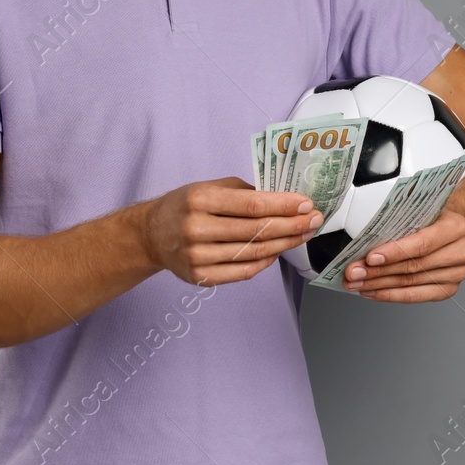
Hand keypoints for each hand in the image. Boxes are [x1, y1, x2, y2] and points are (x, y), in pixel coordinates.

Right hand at [141, 177, 322, 286]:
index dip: (284, 205)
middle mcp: (197, 228)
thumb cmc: (185, 206)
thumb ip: (244, 191)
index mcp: (201, 199)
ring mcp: (197, 256)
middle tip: (314, 220)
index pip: (253, 204)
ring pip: (254, 253)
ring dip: (285, 244)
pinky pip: (242, 271)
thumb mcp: (209, 187)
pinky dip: (265, 262)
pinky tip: (278, 251)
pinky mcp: (199, 277)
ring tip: (303, 234)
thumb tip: (284, 199)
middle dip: (292, 225)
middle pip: (258, 230)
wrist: (151, 234)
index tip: (306, 203)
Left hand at [343, 209, 464, 301]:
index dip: (395, 252)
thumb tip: (366, 229)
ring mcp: (456, 273)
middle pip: (414, 267)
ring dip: (379, 285)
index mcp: (457, 226)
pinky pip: (414, 297)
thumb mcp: (422, 206)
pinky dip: (390, 295)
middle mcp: (461, 251)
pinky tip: (372, 291)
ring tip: (357, 283)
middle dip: (378, 271)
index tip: (371, 257)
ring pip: (411, 284)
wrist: (454, 230)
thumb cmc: (434, 217)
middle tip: (354, 272)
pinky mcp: (447, 289)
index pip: (423, 243)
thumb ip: (402, 215)